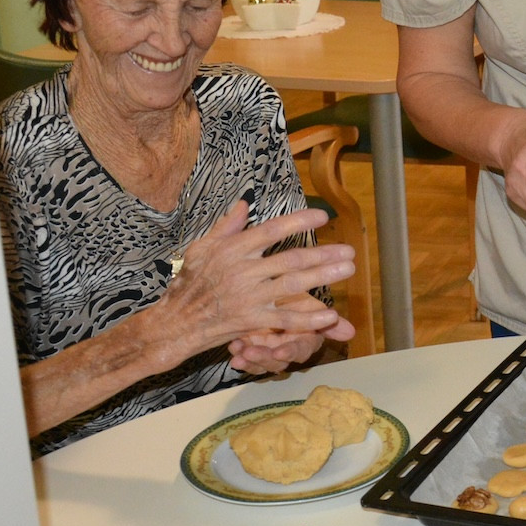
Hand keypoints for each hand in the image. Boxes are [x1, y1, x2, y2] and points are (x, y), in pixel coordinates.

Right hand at [155, 202, 356, 355]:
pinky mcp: (251, 321)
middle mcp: (243, 272)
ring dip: (324, 277)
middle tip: (349, 249)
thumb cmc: (188, 283)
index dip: (298, 222)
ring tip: (347, 269)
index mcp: (232, 250)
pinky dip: (309, 319)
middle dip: (323, 253)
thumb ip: (226, 226)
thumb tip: (244, 203)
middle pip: (290, 260)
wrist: (175, 322)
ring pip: (293, 286)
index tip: (322, 216)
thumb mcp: (200, 248)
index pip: (271, 231)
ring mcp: (248, 298)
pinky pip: (285, 320)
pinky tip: (331, 315)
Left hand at [228, 294, 349, 373]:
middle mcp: (286, 350)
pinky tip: (233, 351)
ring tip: (240, 351)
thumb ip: (329, 322)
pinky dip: (240, 357)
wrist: (274, 297)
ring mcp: (268, 352)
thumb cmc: (297, 302)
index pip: (300, 351)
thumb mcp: (311, 306)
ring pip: (261, 364)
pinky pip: (246, 360)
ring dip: (251, 359)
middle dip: (264, 358)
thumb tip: (352, 332)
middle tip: (251, 351)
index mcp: (303, 341)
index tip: (280, 351)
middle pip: (278, 362)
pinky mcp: (252, 351)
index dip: (291, 352)